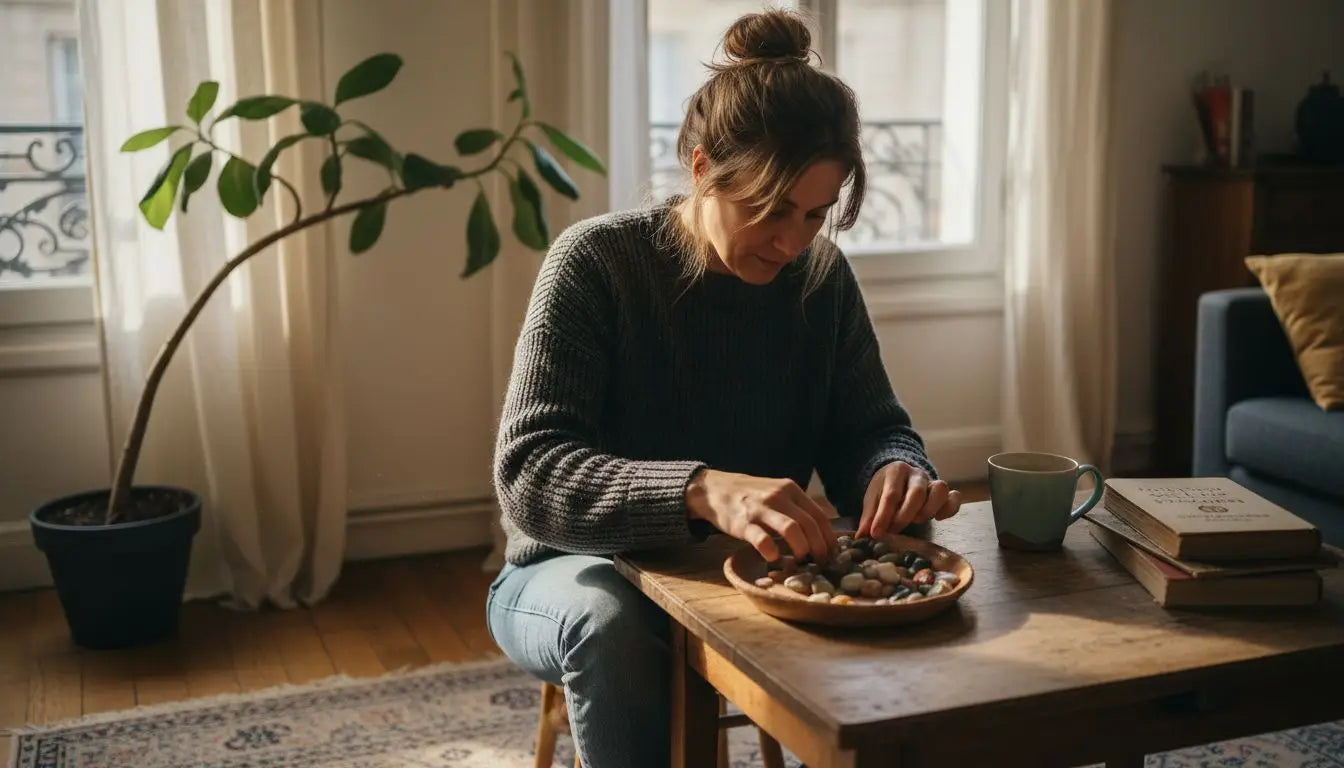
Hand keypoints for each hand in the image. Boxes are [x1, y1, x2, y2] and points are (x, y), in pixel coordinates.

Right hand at [686, 469, 833, 563]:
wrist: (715, 489)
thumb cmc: (751, 496)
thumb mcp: (777, 493)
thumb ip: (796, 508)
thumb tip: (822, 533)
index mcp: (791, 489)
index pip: (820, 516)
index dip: (830, 539)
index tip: (833, 555)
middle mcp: (779, 496)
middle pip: (810, 525)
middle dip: (820, 549)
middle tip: (821, 564)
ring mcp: (761, 509)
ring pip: (792, 530)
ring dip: (801, 550)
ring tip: (800, 562)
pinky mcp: (743, 523)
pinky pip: (762, 540)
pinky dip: (772, 553)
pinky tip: (774, 558)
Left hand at [856, 461, 960, 538]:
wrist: (900, 476)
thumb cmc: (885, 489)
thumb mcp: (872, 499)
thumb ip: (869, 517)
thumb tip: (861, 537)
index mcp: (896, 471)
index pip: (891, 494)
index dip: (883, 516)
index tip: (876, 533)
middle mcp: (917, 474)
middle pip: (917, 492)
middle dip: (906, 514)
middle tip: (895, 530)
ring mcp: (932, 482)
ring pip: (940, 490)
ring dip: (929, 509)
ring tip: (917, 521)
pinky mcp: (944, 493)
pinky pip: (954, 497)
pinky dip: (949, 509)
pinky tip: (938, 519)